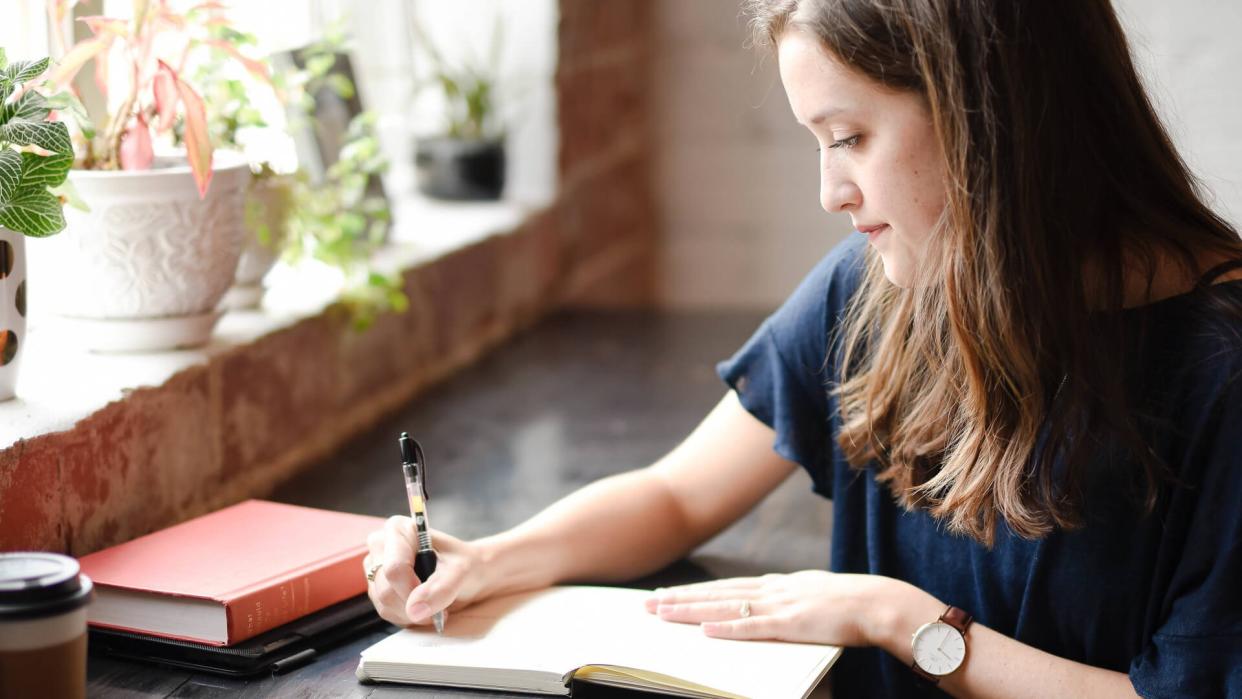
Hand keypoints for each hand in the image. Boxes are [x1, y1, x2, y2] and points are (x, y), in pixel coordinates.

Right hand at [364, 516, 485, 627]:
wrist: (470, 573)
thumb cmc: (465, 564)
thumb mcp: (461, 571)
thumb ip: (441, 588)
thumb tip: (415, 609)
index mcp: (399, 530)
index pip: (394, 568)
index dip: (413, 590)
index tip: (435, 597)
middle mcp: (381, 545)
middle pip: (386, 589)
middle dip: (415, 604)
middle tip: (440, 603)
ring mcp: (376, 568)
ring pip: (384, 604)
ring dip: (412, 613)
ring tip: (434, 603)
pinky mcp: (377, 588)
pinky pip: (386, 612)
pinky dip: (408, 616)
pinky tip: (423, 606)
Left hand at [644, 570, 907, 645]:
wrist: (879, 603)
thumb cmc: (852, 605)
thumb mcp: (813, 597)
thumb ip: (789, 602)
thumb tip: (771, 609)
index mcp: (778, 584)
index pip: (727, 586)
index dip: (696, 591)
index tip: (669, 594)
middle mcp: (773, 590)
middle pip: (716, 593)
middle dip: (681, 598)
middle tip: (648, 604)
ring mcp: (780, 605)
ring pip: (725, 606)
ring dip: (692, 610)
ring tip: (662, 612)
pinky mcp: (791, 624)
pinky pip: (753, 627)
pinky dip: (727, 627)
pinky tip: (704, 629)